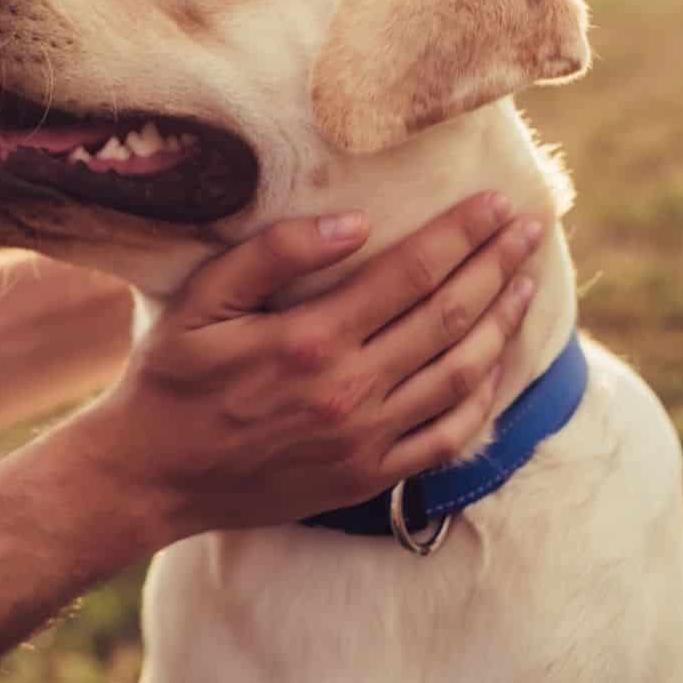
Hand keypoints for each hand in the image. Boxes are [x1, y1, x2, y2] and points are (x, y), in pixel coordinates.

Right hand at [69, 193, 543, 541]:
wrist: (152, 477)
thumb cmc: (170, 380)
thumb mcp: (200, 303)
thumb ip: (272, 255)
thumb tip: (353, 223)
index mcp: (309, 340)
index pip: (410, 274)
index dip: (461, 235)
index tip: (496, 204)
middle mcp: (348, 391)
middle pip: (448, 317)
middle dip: (497, 266)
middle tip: (530, 229)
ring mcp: (365, 440)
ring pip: (460, 374)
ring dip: (501, 323)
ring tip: (526, 283)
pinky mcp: (368, 476)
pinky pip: (448, 436)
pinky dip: (483, 397)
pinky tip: (497, 363)